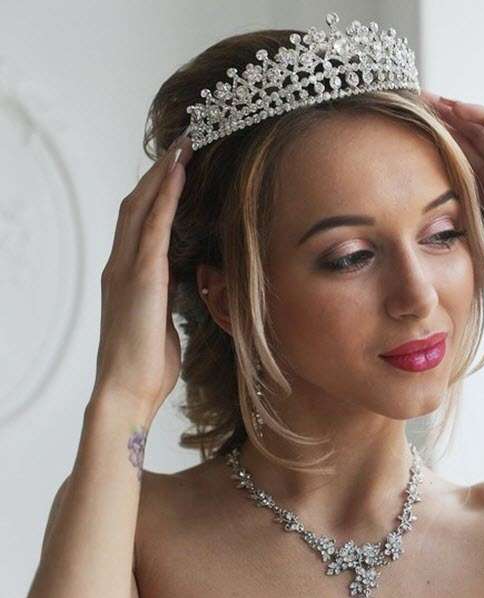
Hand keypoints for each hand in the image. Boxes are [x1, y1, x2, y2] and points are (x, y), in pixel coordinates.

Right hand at [92, 132, 193, 420]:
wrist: (127, 391)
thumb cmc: (146, 365)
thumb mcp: (161, 321)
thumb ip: (167, 296)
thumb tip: (187, 283)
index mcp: (125, 277)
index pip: (137, 222)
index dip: (153, 192)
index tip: (174, 168)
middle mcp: (120, 266)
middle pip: (135, 206)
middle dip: (157, 173)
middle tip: (181, 144)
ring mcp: (126, 270)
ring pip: (141, 208)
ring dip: (162, 175)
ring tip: (182, 147)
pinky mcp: (141, 278)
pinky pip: (154, 226)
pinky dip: (165, 197)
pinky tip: (178, 175)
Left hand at [421, 90, 483, 304]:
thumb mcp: (459, 236)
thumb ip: (439, 222)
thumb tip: (398, 222)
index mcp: (483, 192)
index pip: (454, 156)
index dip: (430, 140)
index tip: (401, 129)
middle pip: (466, 137)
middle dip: (440, 119)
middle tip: (411, 101)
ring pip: (483, 128)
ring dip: (457, 111)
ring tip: (429, 98)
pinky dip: (483, 116)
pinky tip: (457, 108)